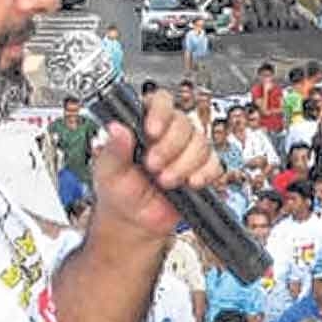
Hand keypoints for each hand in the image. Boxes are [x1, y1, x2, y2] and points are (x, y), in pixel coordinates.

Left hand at [92, 92, 221, 237]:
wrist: (135, 220)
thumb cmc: (119, 191)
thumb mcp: (108, 171)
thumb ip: (113, 150)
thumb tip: (116, 128)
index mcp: (143, 124)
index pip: (160, 101)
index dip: (160, 112)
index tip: (152, 131)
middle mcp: (168, 132)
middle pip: (184, 123)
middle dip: (170, 148)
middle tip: (152, 167)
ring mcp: (187, 149)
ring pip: (200, 143)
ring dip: (183, 165)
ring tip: (165, 181)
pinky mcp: (201, 168)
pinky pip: (214, 163)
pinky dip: (204, 174)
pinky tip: (189, 183)